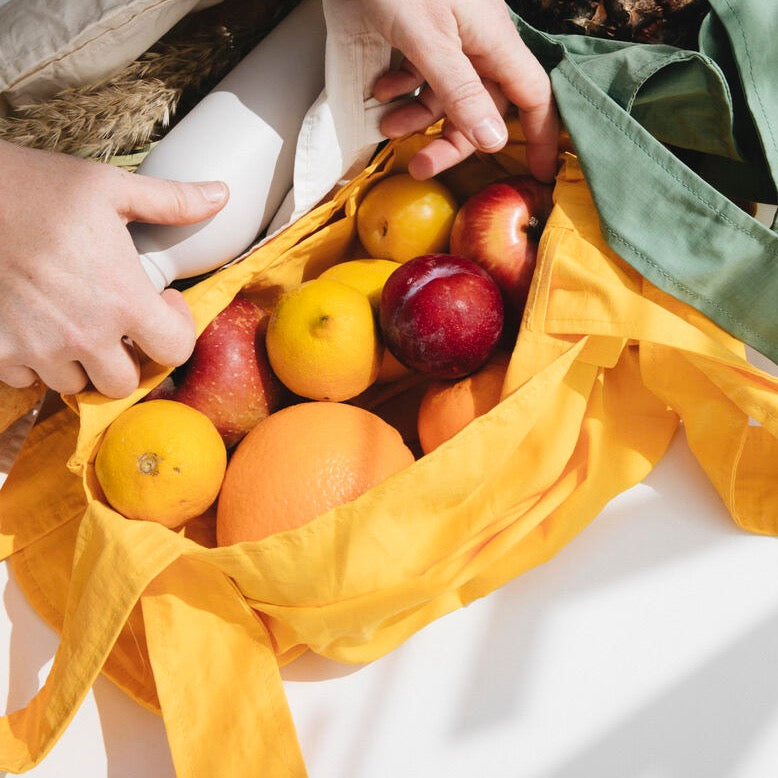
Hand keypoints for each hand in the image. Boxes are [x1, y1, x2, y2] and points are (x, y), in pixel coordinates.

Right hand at [0, 140, 228, 397]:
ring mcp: (38, 349)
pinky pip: (28, 379)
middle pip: (125, 383)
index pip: (176, 351)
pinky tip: (36, 326)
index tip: (161, 302)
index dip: (176, 329)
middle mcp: (84, 335)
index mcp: (123, 300)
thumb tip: (223, 195)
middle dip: (130, 358)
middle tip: (119, 323)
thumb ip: (172, 201)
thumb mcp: (110, 188)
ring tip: (76, 322)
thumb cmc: (38, 189)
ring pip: (77, 385)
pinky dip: (36, 362)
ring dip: (82, 363)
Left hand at [355, 0, 557, 181]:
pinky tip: (380, 91)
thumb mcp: (427, 40)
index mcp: (492, 40)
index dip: (540, 135)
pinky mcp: (421, 33)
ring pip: (445, 96)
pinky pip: (422, 75)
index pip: (533, 96)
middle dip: (452, 141)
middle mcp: (476, 41)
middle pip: (481, 107)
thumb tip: (494, 141)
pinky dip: (402, 89)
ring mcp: (449, 37)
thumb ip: (460, 91)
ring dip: (417, 117)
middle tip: (421, 167)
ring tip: (387, 125)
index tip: (538, 174)